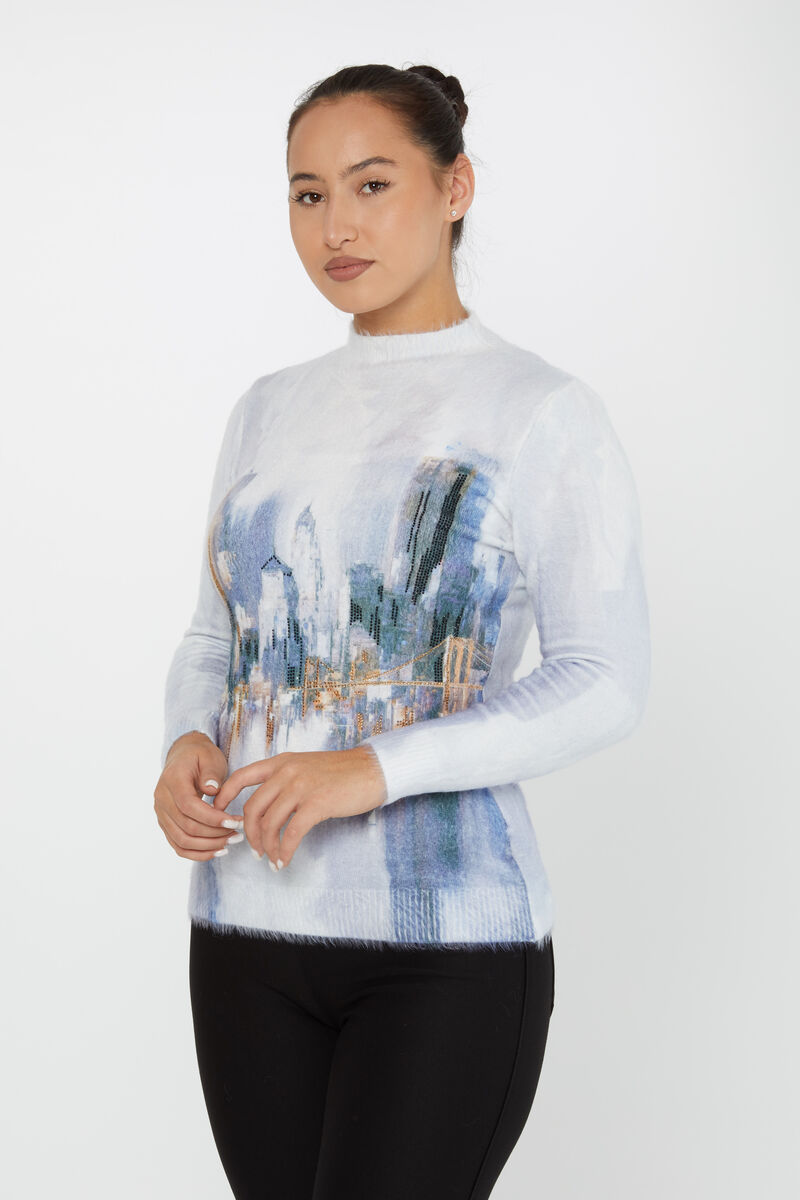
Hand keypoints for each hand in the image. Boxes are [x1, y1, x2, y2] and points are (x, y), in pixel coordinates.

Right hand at [154, 732, 243, 859]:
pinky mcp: (166, 824)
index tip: (235, 821)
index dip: (212, 818)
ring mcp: (161, 814)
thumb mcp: (209, 756)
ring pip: (182, 841)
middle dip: (215, 834)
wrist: (183, 757)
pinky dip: (198, 853)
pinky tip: (218, 851)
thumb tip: (212, 789)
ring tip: (232, 841)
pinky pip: (179, 846)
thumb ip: (211, 772)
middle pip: (186, 827)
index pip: (189, 806)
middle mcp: (161, 799)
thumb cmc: (200, 756)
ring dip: (209, 846)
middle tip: (239, 833)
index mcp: (171, 781)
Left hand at [209, 745, 388, 868]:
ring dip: (267, 847)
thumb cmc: (341, 772)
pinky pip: (291, 833)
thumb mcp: (305, 766)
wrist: (372, 770)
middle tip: (254, 850)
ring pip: (269, 823)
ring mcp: (301, 787)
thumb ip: (285, 779)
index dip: (224, 797)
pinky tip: (285, 860)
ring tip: (271, 859)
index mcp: (281, 762)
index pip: (240, 777)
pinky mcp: (317, 803)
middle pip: (252, 808)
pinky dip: (285, 851)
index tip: (220, 816)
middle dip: (248, 834)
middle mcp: (286, 772)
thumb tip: (267, 805)